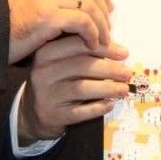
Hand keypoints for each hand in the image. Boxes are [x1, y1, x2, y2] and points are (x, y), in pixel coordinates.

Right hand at [5, 0, 112, 62]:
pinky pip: (83, 22)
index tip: (108, 8)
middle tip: (108, 29)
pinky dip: (92, 34)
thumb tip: (87, 2)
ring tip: (102, 41)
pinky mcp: (48, 15)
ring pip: (90, 6)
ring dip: (101, 26)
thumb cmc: (8, 22)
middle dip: (104, 11)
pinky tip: (91, 45)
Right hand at [17, 34, 131, 144]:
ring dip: (107, 88)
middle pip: (82, 66)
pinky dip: (97, 108)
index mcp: (46, 53)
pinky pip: (79, 111)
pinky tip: (110, 104)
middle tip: (127, 73)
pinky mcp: (52, 114)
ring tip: (124, 89)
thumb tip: (120, 51)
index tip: (124, 53)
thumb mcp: (62, 62)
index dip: (104, 48)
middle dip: (109, 69)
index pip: (78, 45)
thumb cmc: (56, 82)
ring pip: (82, 88)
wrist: (32, 112)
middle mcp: (43, 72)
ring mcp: (46, 94)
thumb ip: (84, 52)